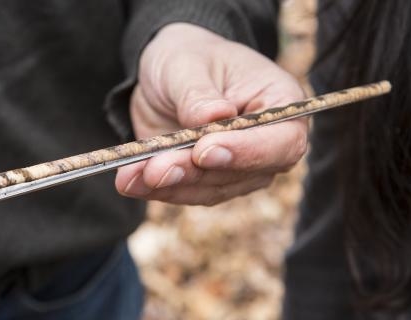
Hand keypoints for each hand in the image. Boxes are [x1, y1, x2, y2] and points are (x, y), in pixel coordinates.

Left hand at [115, 23, 307, 204]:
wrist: (170, 75)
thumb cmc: (189, 59)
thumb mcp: (188, 63)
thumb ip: (199, 94)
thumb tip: (212, 119)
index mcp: (280, 105)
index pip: (280, 142)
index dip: (246, 152)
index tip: (204, 151)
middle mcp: (266, 144)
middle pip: (243, 174)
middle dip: (194, 173)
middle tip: (155, 169)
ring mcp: (239, 167)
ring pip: (211, 189)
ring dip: (170, 186)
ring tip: (130, 176)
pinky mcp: (208, 179)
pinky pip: (186, 191)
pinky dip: (156, 189)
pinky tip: (129, 181)